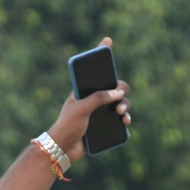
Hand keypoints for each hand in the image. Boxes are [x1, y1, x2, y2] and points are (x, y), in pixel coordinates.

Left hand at [47, 36, 131, 162]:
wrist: (63, 149)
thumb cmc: (67, 126)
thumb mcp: (81, 109)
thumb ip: (98, 98)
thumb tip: (117, 92)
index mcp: (84, 91)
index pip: (94, 70)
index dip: (101, 55)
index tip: (107, 40)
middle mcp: (95, 100)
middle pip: (116, 88)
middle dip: (121, 91)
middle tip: (119, 100)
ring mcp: (101, 113)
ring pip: (121, 104)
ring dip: (126, 107)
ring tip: (122, 115)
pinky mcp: (105, 127)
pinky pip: (120, 121)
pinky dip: (125, 121)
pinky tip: (125, 124)